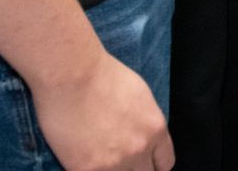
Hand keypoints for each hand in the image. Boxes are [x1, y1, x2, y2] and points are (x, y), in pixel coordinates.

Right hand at [30, 49, 173, 170]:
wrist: (72, 75)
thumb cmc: (102, 76)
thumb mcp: (140, 96)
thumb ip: (144, 122)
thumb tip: (141, 134)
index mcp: (155, 129)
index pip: (165, 163)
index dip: (153, 164)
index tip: (143, 163)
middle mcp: (139, 149)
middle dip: (135, 170)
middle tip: (120, 162)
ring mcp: (113, 163)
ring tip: (101, 160)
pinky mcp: (86, 170)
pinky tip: (82, 162)